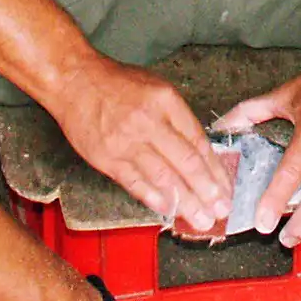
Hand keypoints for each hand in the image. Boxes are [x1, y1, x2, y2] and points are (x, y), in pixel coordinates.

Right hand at [47, 55, 233, 232]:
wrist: (74, 81)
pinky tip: (169, 210)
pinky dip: (154, 198)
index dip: (215, 169)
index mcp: (166, 101)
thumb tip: (200, 153)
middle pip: (186, 162)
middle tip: (221, 211)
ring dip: (185, 202)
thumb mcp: (157, 89)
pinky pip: (135, 183)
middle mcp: (149, 122)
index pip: (198, 141)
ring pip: (163, 178)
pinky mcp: (107, 158)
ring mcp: (126, 142)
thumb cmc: (118, 84)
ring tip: (201, 219)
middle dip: (206, 191)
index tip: (225, 188)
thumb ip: (178, 119)